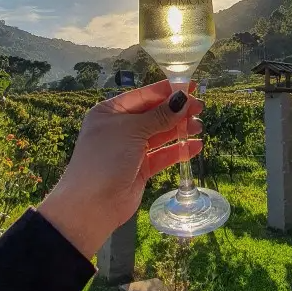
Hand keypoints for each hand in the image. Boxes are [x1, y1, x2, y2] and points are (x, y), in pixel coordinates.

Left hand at [37, 80, 203, 257]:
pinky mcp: (140, 169)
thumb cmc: (106, 158)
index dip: (166, 91)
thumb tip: (182, 99)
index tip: (190, 86)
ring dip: (179, 129)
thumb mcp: (132, 130)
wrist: (91, 205)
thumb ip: (159, 116)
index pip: (142, 96)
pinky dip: (178, 150)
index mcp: (110, 112)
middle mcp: (119, 128)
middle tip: (199, 107)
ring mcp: (130, 149)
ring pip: (159, 135)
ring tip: (199, 126)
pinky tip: (195, 146)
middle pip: (153, 114)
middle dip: (176, 111)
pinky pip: (162, 155)